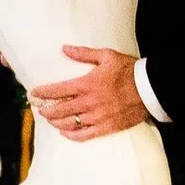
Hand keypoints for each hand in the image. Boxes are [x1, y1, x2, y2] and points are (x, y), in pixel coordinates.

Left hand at [28, 44, 145, 140]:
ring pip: (69, 123)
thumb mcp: (106, 56)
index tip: (34, 93)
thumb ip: (83, 53)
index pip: (58, 90)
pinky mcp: (106, 127)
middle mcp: (90, 102)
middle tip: (39, 108)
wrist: (150, 88)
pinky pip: (84, 135)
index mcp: (88, 84)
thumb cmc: (128, 70)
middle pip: (60, 110)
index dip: (43, 92)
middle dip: (46, 110)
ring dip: (56, 122)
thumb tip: (64, 49)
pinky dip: (72, 135)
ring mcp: (98, 117)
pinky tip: (64, 132)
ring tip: (50, 119)